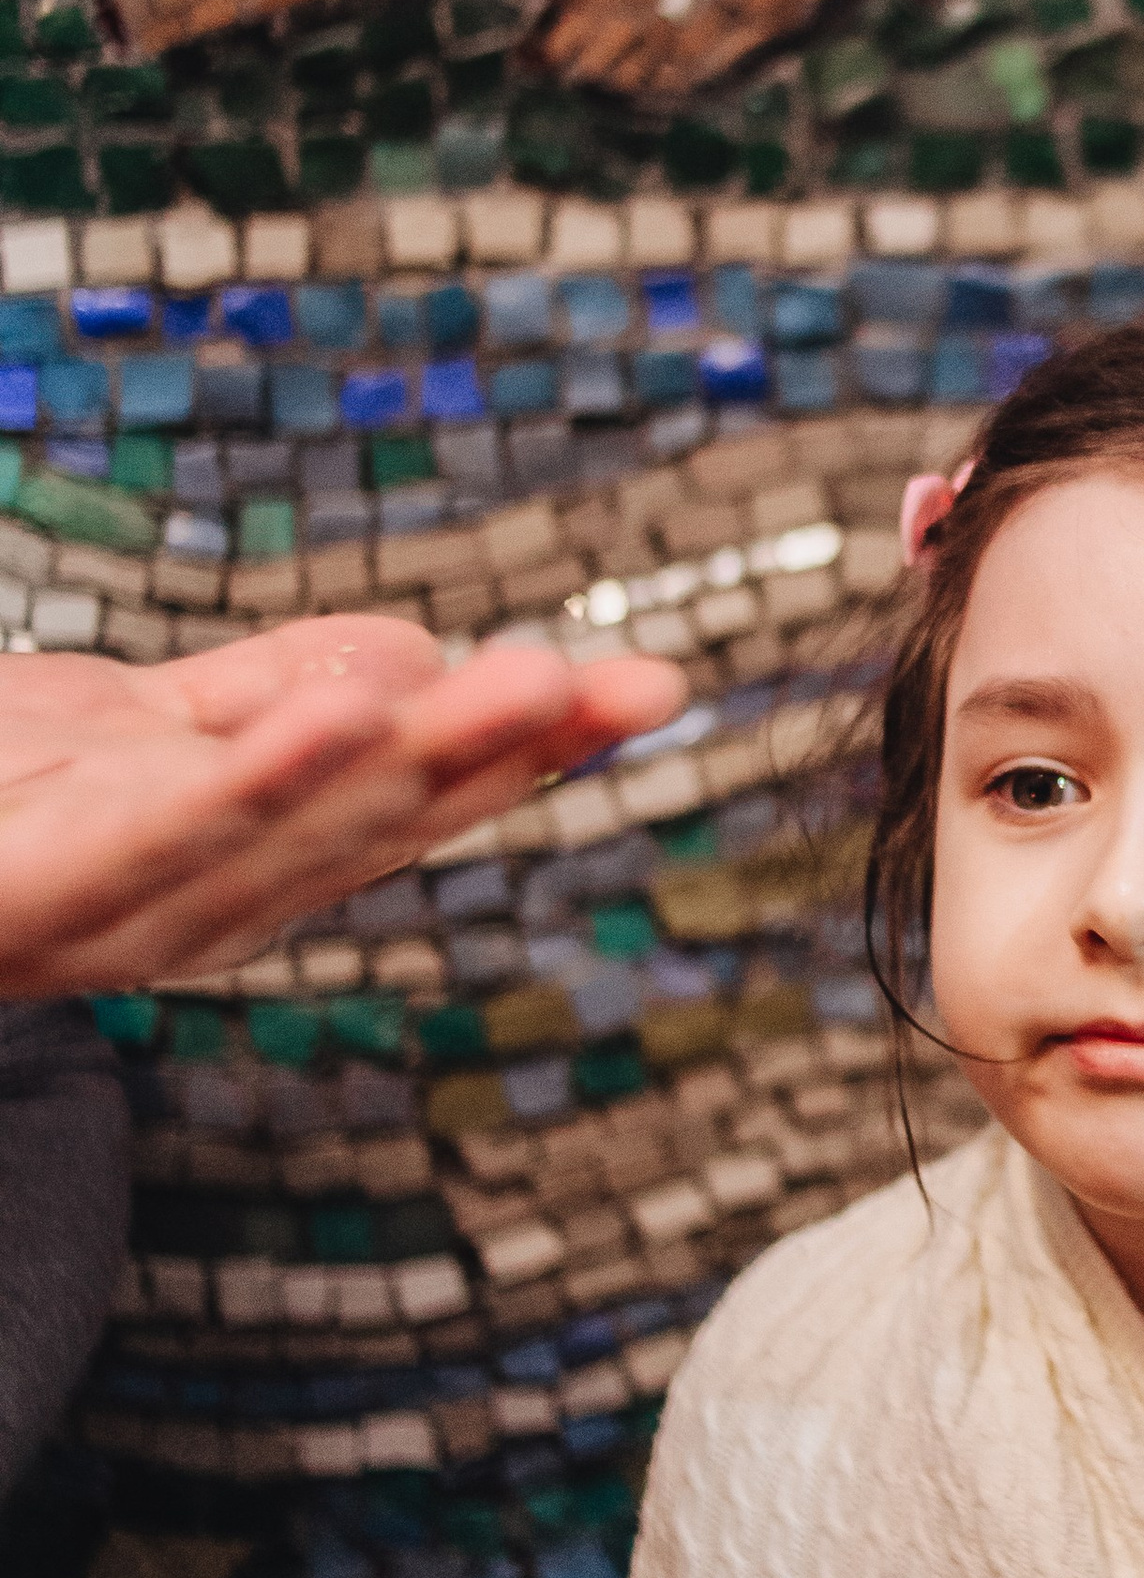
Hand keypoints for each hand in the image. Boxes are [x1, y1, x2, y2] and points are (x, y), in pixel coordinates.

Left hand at [0, 616, 685, 999]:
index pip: (418, 794)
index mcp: (248, 855)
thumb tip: (427, 664)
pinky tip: (348, 720)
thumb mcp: (134, 717)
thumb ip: (278, 690)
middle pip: (384, 819)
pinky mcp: (34, 901)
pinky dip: (266, 782)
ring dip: (424, 761)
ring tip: (531, 689)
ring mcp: (123, 913)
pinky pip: (163, 837)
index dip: (537, 749)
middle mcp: (208, 904)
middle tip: (631, 686)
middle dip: (511, 751)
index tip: (649, 690)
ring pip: (300, 833)